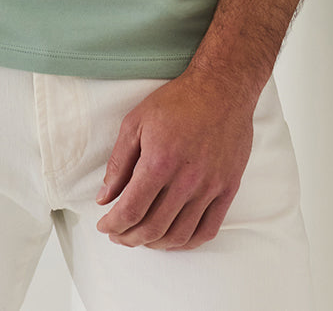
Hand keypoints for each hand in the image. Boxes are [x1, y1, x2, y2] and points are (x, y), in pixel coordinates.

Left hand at [95, 72, 254, 250]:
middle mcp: (186, 180)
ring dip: (156, 244)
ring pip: (179, 235)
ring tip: (143, 238)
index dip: (113, 225)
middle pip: (153, 228)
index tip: (105, 226)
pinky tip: (174, 237)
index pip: (131, 210)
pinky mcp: (228, 188)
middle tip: (119, 235)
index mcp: (159, 162)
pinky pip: (209, 229)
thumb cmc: (178, 101)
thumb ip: (118, 163)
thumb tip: (104, 197)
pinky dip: (188, 242)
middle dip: (129, 238)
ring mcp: (210, 187)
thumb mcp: (136, 122)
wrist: (222, 87)